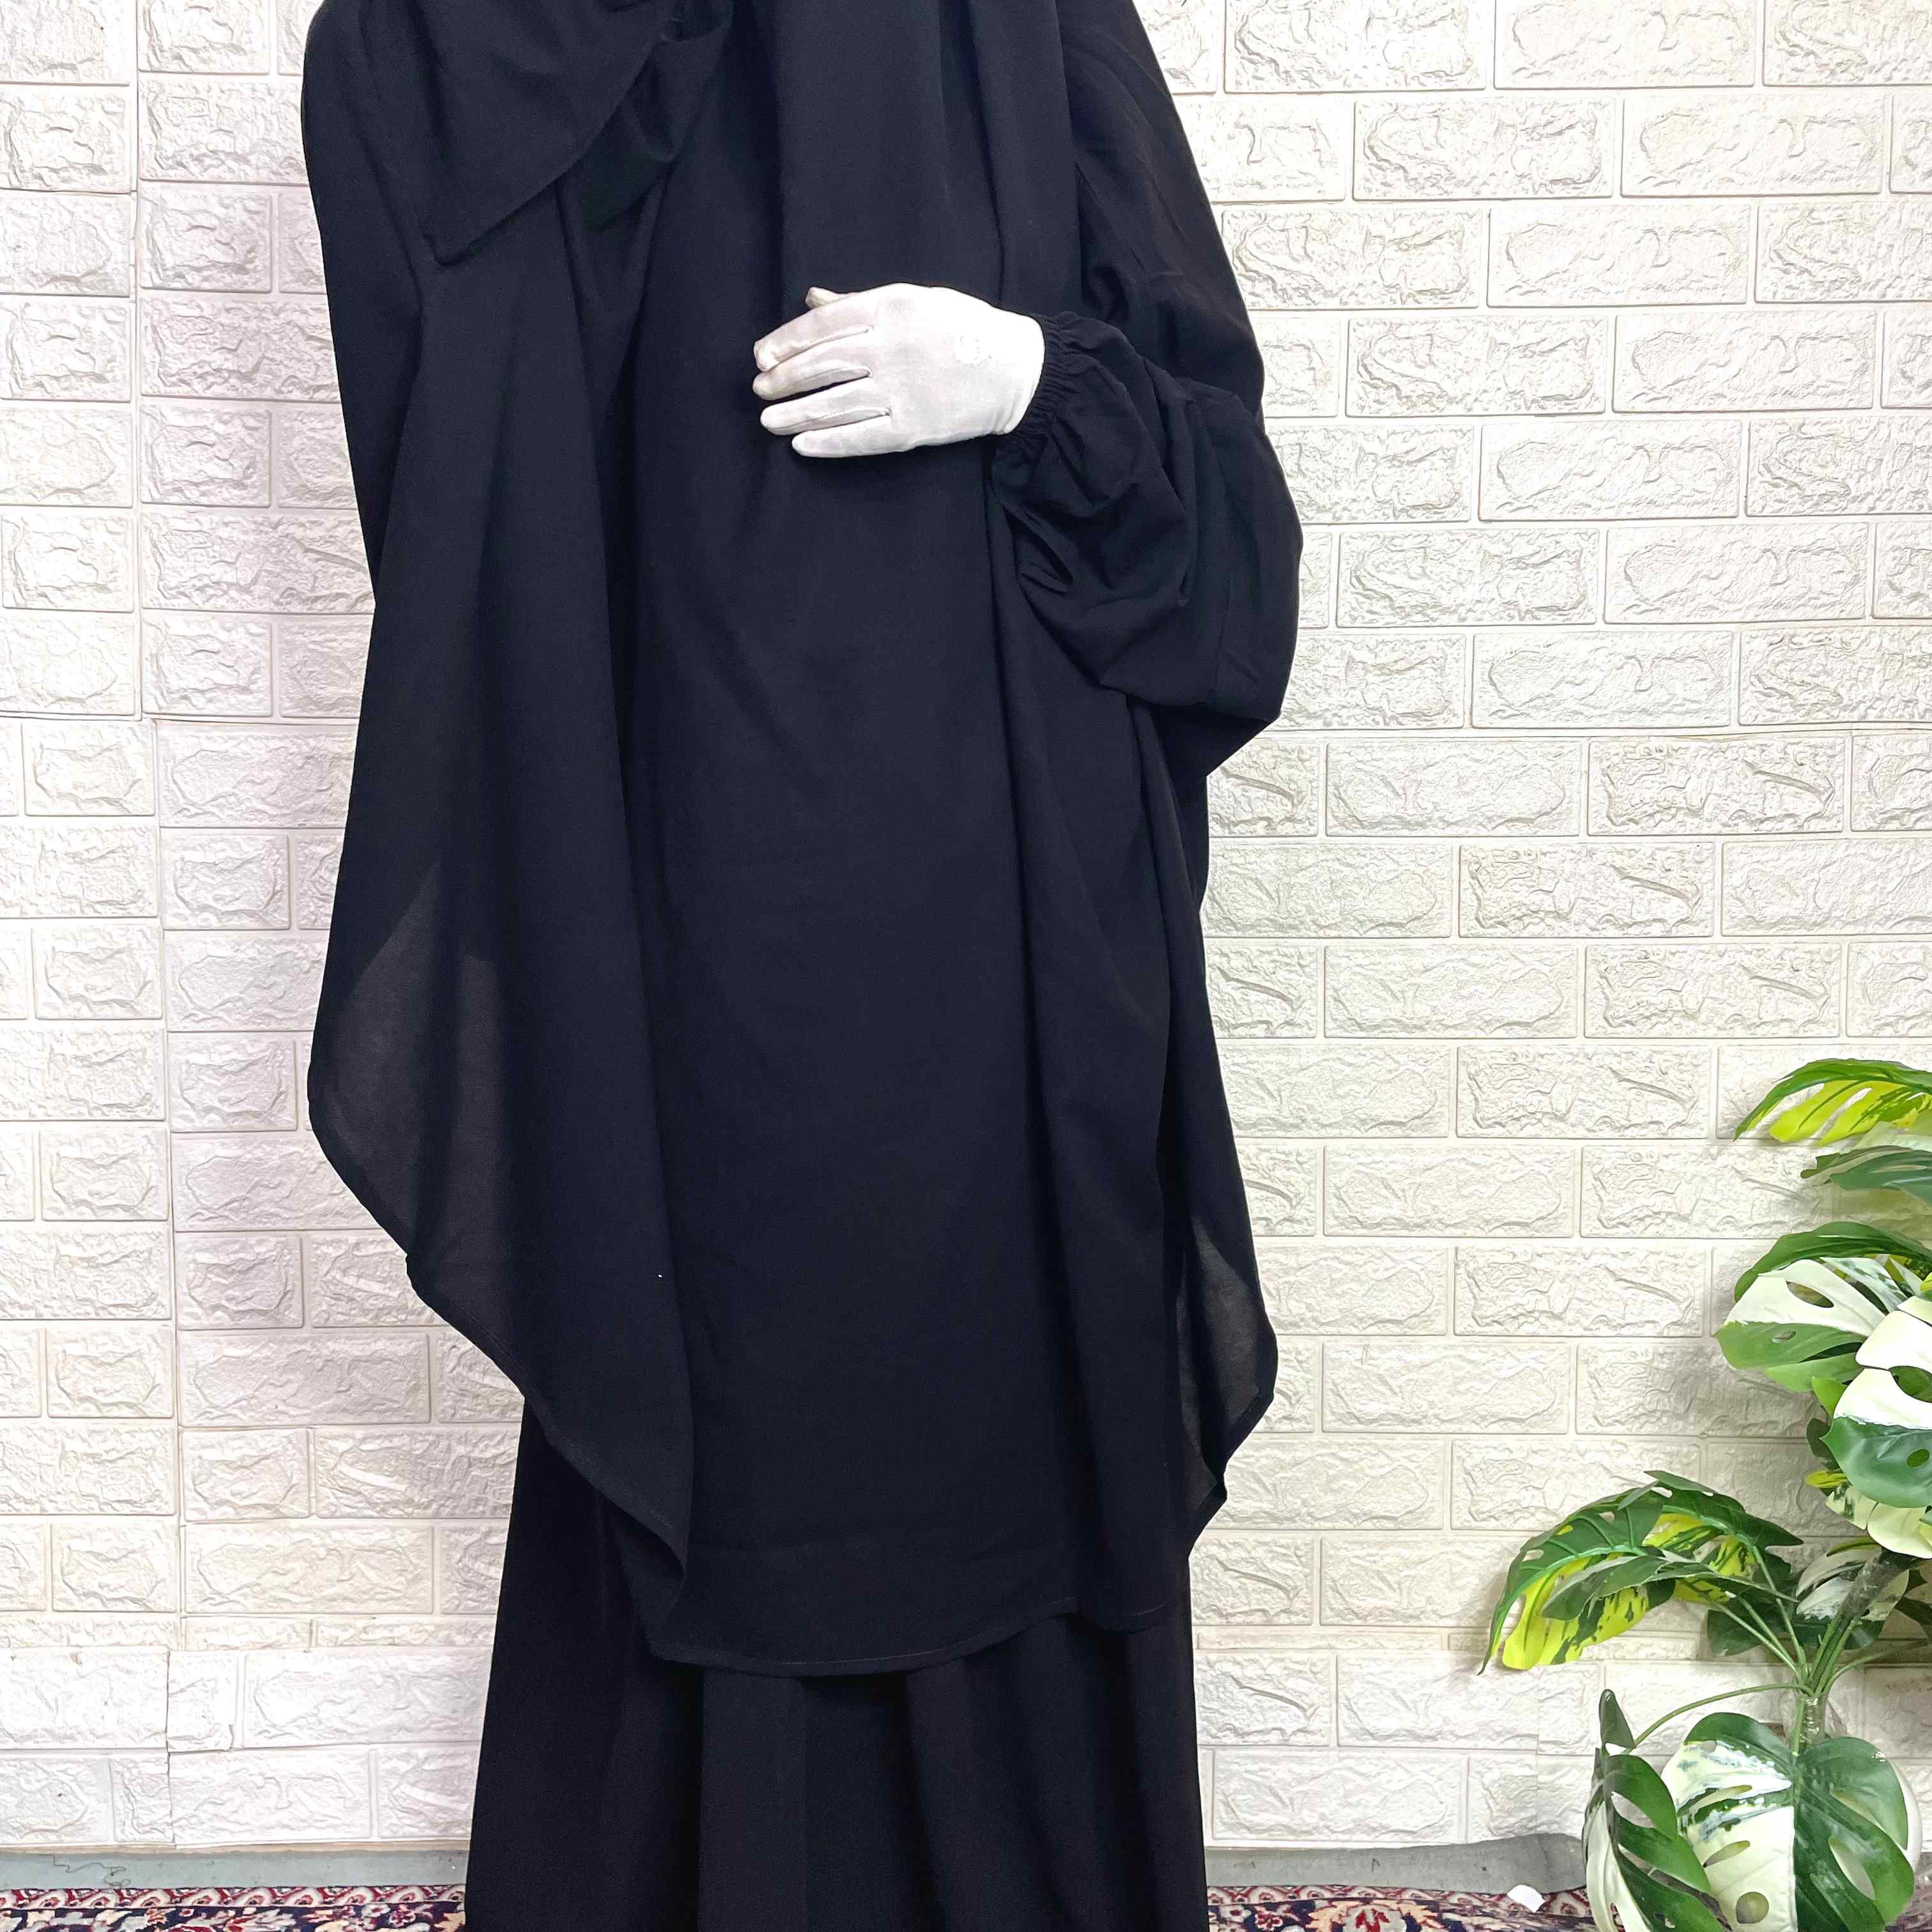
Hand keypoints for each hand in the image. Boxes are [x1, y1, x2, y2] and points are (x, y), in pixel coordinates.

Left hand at [752, 283, 1043, 458]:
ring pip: (835, 403)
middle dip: (784, 379)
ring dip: (795, 413)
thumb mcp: (915, 300)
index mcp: (889, 308)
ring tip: (768, 420)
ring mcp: (902, 390)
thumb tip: (813, 300)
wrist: (1016, 370)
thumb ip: (860, 303)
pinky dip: (829, 443)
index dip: (786, 342)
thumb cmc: (964, 329)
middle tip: (759, 390)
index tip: (762, 356)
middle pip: (822, 365)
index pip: (823, 325)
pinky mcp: (913, 427)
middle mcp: (891, 348)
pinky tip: (802, 446)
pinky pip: (862, 437)